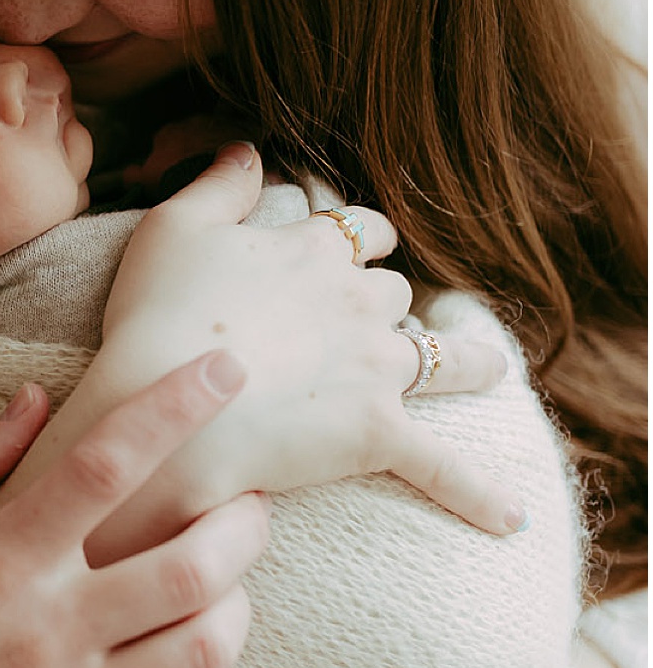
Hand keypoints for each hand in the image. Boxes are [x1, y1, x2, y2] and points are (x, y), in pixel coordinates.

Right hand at [0, 352, 270, 667]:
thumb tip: (39, 398)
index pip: (105, 465)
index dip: (176, 406)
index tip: (227, 368)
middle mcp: (46, 634)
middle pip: (191, 561)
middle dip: (243, 518)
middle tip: (246, 501)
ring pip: (208, 644)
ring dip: (237, 600)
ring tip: (226, 579)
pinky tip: (183, 658)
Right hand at [89, 147, 519, 536]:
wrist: (163, 401)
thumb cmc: (157, 313)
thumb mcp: (173, 227)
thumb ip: (219, 183)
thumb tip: (248, 149)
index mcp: (314, 249)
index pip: (362, 230)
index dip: (360, 241)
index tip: (351, 253)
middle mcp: (359, 301)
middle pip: (396, 293)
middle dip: (390, 304)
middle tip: (373, 326)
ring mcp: (376, 367)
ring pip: (450, 357)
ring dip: (472, 360)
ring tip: (490, 369)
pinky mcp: (377, 433)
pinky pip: (442, 467)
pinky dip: (479, 493)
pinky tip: (511, 517)